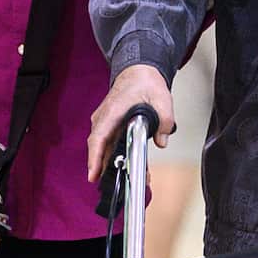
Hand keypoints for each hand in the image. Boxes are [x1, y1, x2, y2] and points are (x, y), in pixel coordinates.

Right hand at [87, 64, 174, 181]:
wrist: (139, 71)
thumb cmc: (145, 81)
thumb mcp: (162, 99)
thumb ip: (164, 120)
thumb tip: (161, 141)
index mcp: (113, 110)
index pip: (99, 136)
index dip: (95, 157)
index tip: (93, 174)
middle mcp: (104, 117)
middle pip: (99, 147)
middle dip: (104, 168)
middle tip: (116, 187)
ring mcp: (105, 121)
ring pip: (104, 147)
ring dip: (112, 164)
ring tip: (131, 179)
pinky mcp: (110, 125)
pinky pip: (109, 143)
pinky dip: (116, 156)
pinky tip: (130, 166)